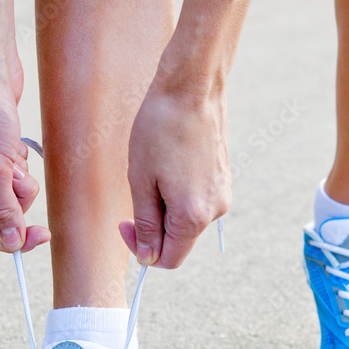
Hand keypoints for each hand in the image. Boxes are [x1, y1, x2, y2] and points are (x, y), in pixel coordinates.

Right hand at [0, 81, 49, 252]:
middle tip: (15, 173)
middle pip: (3, 215)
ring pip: (14, 195)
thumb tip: (12, 243)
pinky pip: (16, 176)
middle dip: (16, 195)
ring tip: (11, 152)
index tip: (43, 234)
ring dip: (21, 177)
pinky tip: (13, 143)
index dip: (15, 238)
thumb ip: (4, 209)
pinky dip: (20, 163)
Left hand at [121, 85, 230, 268]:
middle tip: (136, 193)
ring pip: (187, 220)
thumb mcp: (141, 181)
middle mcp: (215, 211)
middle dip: (153, 226)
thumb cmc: (160, 130)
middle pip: (178, 240)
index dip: (142, 250)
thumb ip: (146, 224)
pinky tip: (170, 164)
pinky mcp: (223, 180)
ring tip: (155, 171)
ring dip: (166, 207)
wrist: (192, 89)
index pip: (168, 259)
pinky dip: (179, 194)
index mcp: (193, 216)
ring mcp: (223, 195)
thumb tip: (147, 257)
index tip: (125, 223)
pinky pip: (197, 201)